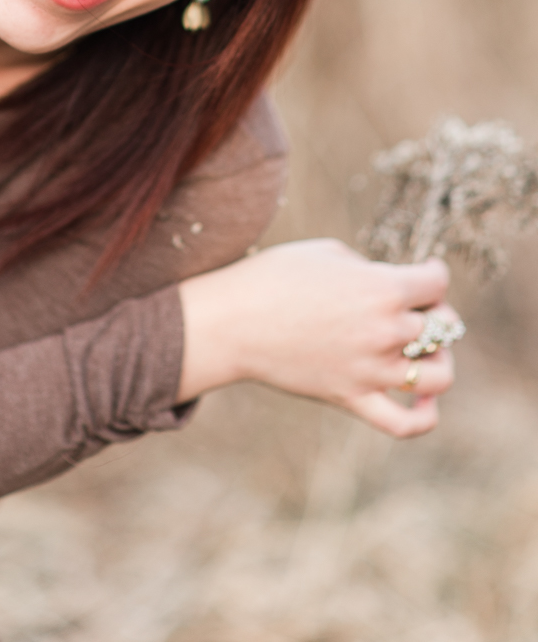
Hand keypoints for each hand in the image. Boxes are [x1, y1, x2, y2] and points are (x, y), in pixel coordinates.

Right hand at [177, 239, 456, 437]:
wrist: (232, 321)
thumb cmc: (274, 277)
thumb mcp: (328, 252)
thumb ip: (370, 269)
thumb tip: (389, 286)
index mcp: (382, 288)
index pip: (437, 282)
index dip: (432, 274)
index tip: (421, 272)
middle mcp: (385, 331)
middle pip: (443, 325)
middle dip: (433, 312)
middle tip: (410, 306)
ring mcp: (370, 370)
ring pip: (438, 377)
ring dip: (438, 360)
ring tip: (420, 350)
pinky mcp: (351, 399)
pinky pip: (405, 424)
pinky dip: (424, 415)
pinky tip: (419, 398)